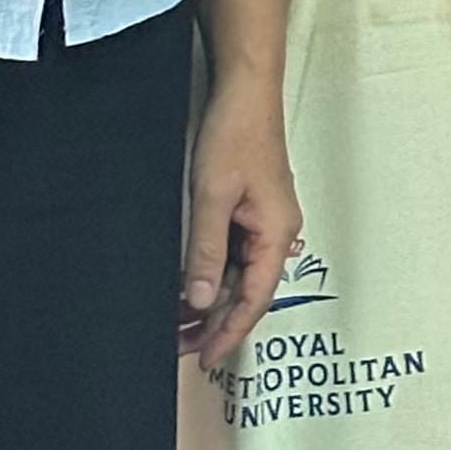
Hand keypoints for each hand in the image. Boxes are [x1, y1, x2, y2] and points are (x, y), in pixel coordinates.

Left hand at [179, 58, 299, 365]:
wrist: (244, 91)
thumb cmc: (237, 135)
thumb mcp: (213, 197)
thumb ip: (206, 252)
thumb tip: (197, 299)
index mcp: (276, 233)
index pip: (254, 300)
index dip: (228, 333)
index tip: (205, 358)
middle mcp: (276, 232)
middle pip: (246, 291)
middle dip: (213, 321)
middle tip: (178, 346)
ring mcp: (264, 220)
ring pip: (237, 274)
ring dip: (208, 298)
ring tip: (174, 321)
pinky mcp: (251, 208)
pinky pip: (233, 253)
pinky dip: (210, 272)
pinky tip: (186, 283)